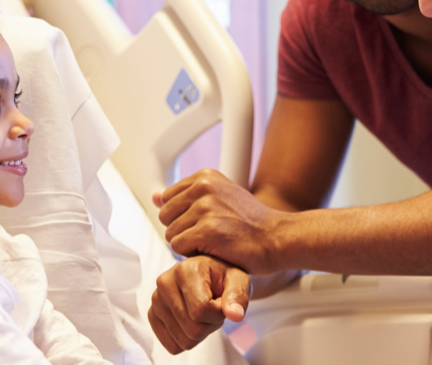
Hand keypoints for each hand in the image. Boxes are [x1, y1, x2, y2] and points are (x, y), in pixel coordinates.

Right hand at [147, 255, 250, 353]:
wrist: (210, 275)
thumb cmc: (224, 277)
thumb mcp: (238, 280)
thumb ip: (238, 296)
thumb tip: (235, 315)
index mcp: (185, 269)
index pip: (201, 311)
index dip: (218, 314)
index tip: (221, 302)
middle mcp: (165, 283)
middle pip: (193, 329)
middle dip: (210, 324)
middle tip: (213, 308)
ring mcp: (156, 300)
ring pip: (184, 340)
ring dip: (200, 332)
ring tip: (202, 312)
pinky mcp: (152, 315)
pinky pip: (172, 345)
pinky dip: (186, 339)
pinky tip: (191, 320)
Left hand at [154, 169, 285, 273]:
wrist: (276, 238)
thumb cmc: (250, 223)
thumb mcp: (219, 199)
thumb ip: (185, 196)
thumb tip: (155, 195)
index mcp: (205, 177)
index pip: (167, 199)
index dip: (183, 216)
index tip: (205, 221)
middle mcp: (203, 187)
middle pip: (165, 216)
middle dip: (182, 230)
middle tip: (209, 234)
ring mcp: (205, 207)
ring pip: (171, 234)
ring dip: (188, 244)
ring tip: (213, 241)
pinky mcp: (207, 230)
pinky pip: (178, 247)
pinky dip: (193, 254)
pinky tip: (214, 249)